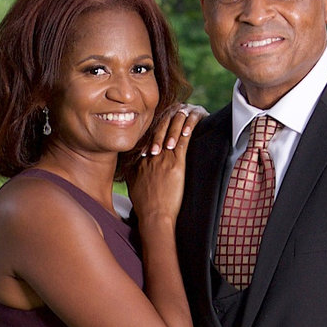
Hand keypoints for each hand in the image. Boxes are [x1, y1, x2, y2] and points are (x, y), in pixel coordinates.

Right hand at [128, 103, 203, 231]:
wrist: (154, 216)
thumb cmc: (145, 208)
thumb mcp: (132, 187)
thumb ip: (131, 176)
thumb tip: (131, 171)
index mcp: (139, 162)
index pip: (147, 139)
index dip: (154, 128)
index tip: (160, 121)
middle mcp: (150, 157)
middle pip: (157, 130)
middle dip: (166, 118)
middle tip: (173, 110)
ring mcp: (163, 158)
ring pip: (171, 132)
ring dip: (179, 119)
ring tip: (184, 110)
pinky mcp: (176, 163)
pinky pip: (183, 140)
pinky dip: (189, 128)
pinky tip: (194, 120)